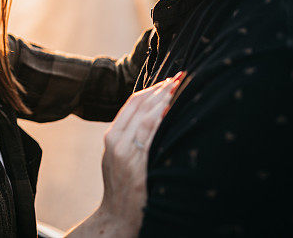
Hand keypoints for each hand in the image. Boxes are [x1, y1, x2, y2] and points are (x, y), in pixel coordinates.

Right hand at [98, 72, 183, 234]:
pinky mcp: (136, 166)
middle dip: (161, 89)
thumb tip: (154, 117)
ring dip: (164, 100)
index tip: (168, 80)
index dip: (151, 89)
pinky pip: (150, 137)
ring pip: (145, 117)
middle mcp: (116, 141)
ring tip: (180, 88)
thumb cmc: (122, 187)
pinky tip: (173, 110)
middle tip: (181, 77)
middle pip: (139, 105)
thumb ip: (129, 138)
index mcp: (111, 136)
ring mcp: (125, 153)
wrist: (116, 216)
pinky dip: (161, 120)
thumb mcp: (118, 157)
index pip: (132, 103)